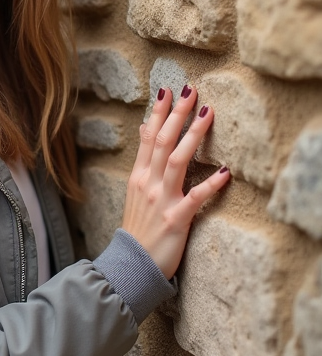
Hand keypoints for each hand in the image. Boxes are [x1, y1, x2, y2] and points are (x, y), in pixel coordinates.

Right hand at [121, 85, 230, 278]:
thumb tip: (148, 137)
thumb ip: (145, 168)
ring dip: (192, 136)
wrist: (131, 265)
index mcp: (138, 177)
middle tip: (191, 91)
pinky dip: (210, 185)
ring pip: (177, 161)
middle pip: (163, 142)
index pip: (148, 138)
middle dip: (176, 114)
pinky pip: (195, 198)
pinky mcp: (176, 219)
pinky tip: (225, 172)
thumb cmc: (138, 231)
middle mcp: (148, 183)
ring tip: (207, 114)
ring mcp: (161, 200)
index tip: (167, 91)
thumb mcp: (136, 195)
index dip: (157, 113)